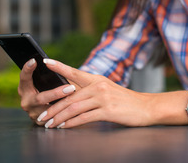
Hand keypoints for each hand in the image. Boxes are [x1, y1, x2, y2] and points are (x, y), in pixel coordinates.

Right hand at [18, 58, 76, 125]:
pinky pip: (52, 121)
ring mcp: (32, 113)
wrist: (52, 107)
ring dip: (63, 106)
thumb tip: (52, 63)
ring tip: (76, 100)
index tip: (34, 60)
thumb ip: (49, 74)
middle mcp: (26, 101)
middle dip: (56, 94)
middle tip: (71, 88)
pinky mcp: (40, 122)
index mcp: (24, 88)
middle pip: (40, 98)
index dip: (28, 69)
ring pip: (48, 111)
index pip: (24, 77)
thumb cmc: (51, 87)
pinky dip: (64, 116)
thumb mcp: (48, 80)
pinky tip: (74, 112)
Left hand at [36, 59, 155, 128]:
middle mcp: (98, 86)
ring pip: (74, 108)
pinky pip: (84, 118)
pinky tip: (64, 127)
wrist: (146, 107)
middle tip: (41, 115)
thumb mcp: (107, 89)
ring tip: (49, 124)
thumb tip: (70, 93)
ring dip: (58, 118)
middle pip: (69, 96)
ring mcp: (103, 98)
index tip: (45, 61)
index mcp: (97, 79)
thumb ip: (90, 90)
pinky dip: (71, 123)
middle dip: (52, 108)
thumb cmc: (125, 100)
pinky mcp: (107, 111)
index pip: (74, 71)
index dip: (59, 66)